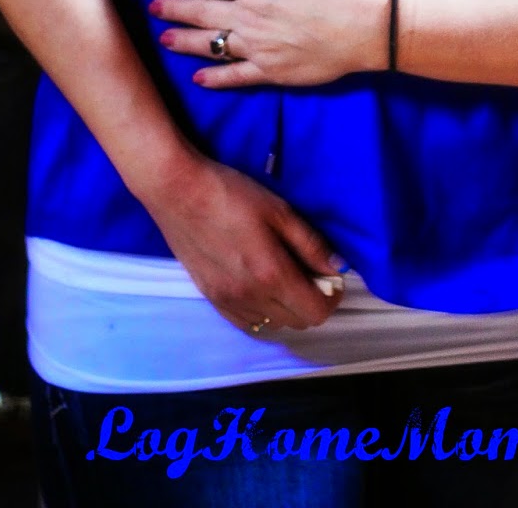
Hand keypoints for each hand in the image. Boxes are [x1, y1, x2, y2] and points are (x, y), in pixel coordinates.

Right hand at [138, 148, 343, 333]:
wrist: (180, 192)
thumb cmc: (233, 194)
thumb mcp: (280, 211)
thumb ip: (311, 244)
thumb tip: (337, 268)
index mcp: (271, 275)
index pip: (315, 312)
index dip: (331, 297)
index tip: (332, 278)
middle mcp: (251, 297)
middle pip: (297, 322)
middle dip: (312, 301)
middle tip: (311, 273)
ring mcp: (228, 302)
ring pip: (273, 325)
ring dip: (288, 308)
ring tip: (286, 277)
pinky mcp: (211, 299)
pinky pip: (247, 323)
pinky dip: (263, 312)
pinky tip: (262, 286)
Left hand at [151, 0, 389, 87]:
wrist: (365, 27)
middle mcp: (247, 19)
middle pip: (201, 13)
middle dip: (175, 9)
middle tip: (154, 8)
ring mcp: (257, 48)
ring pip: (210, 45)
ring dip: (185, 41)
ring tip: (165, 39)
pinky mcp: (271, 71)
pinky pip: (235, 75)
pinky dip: (215, 77)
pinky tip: (199, 77)